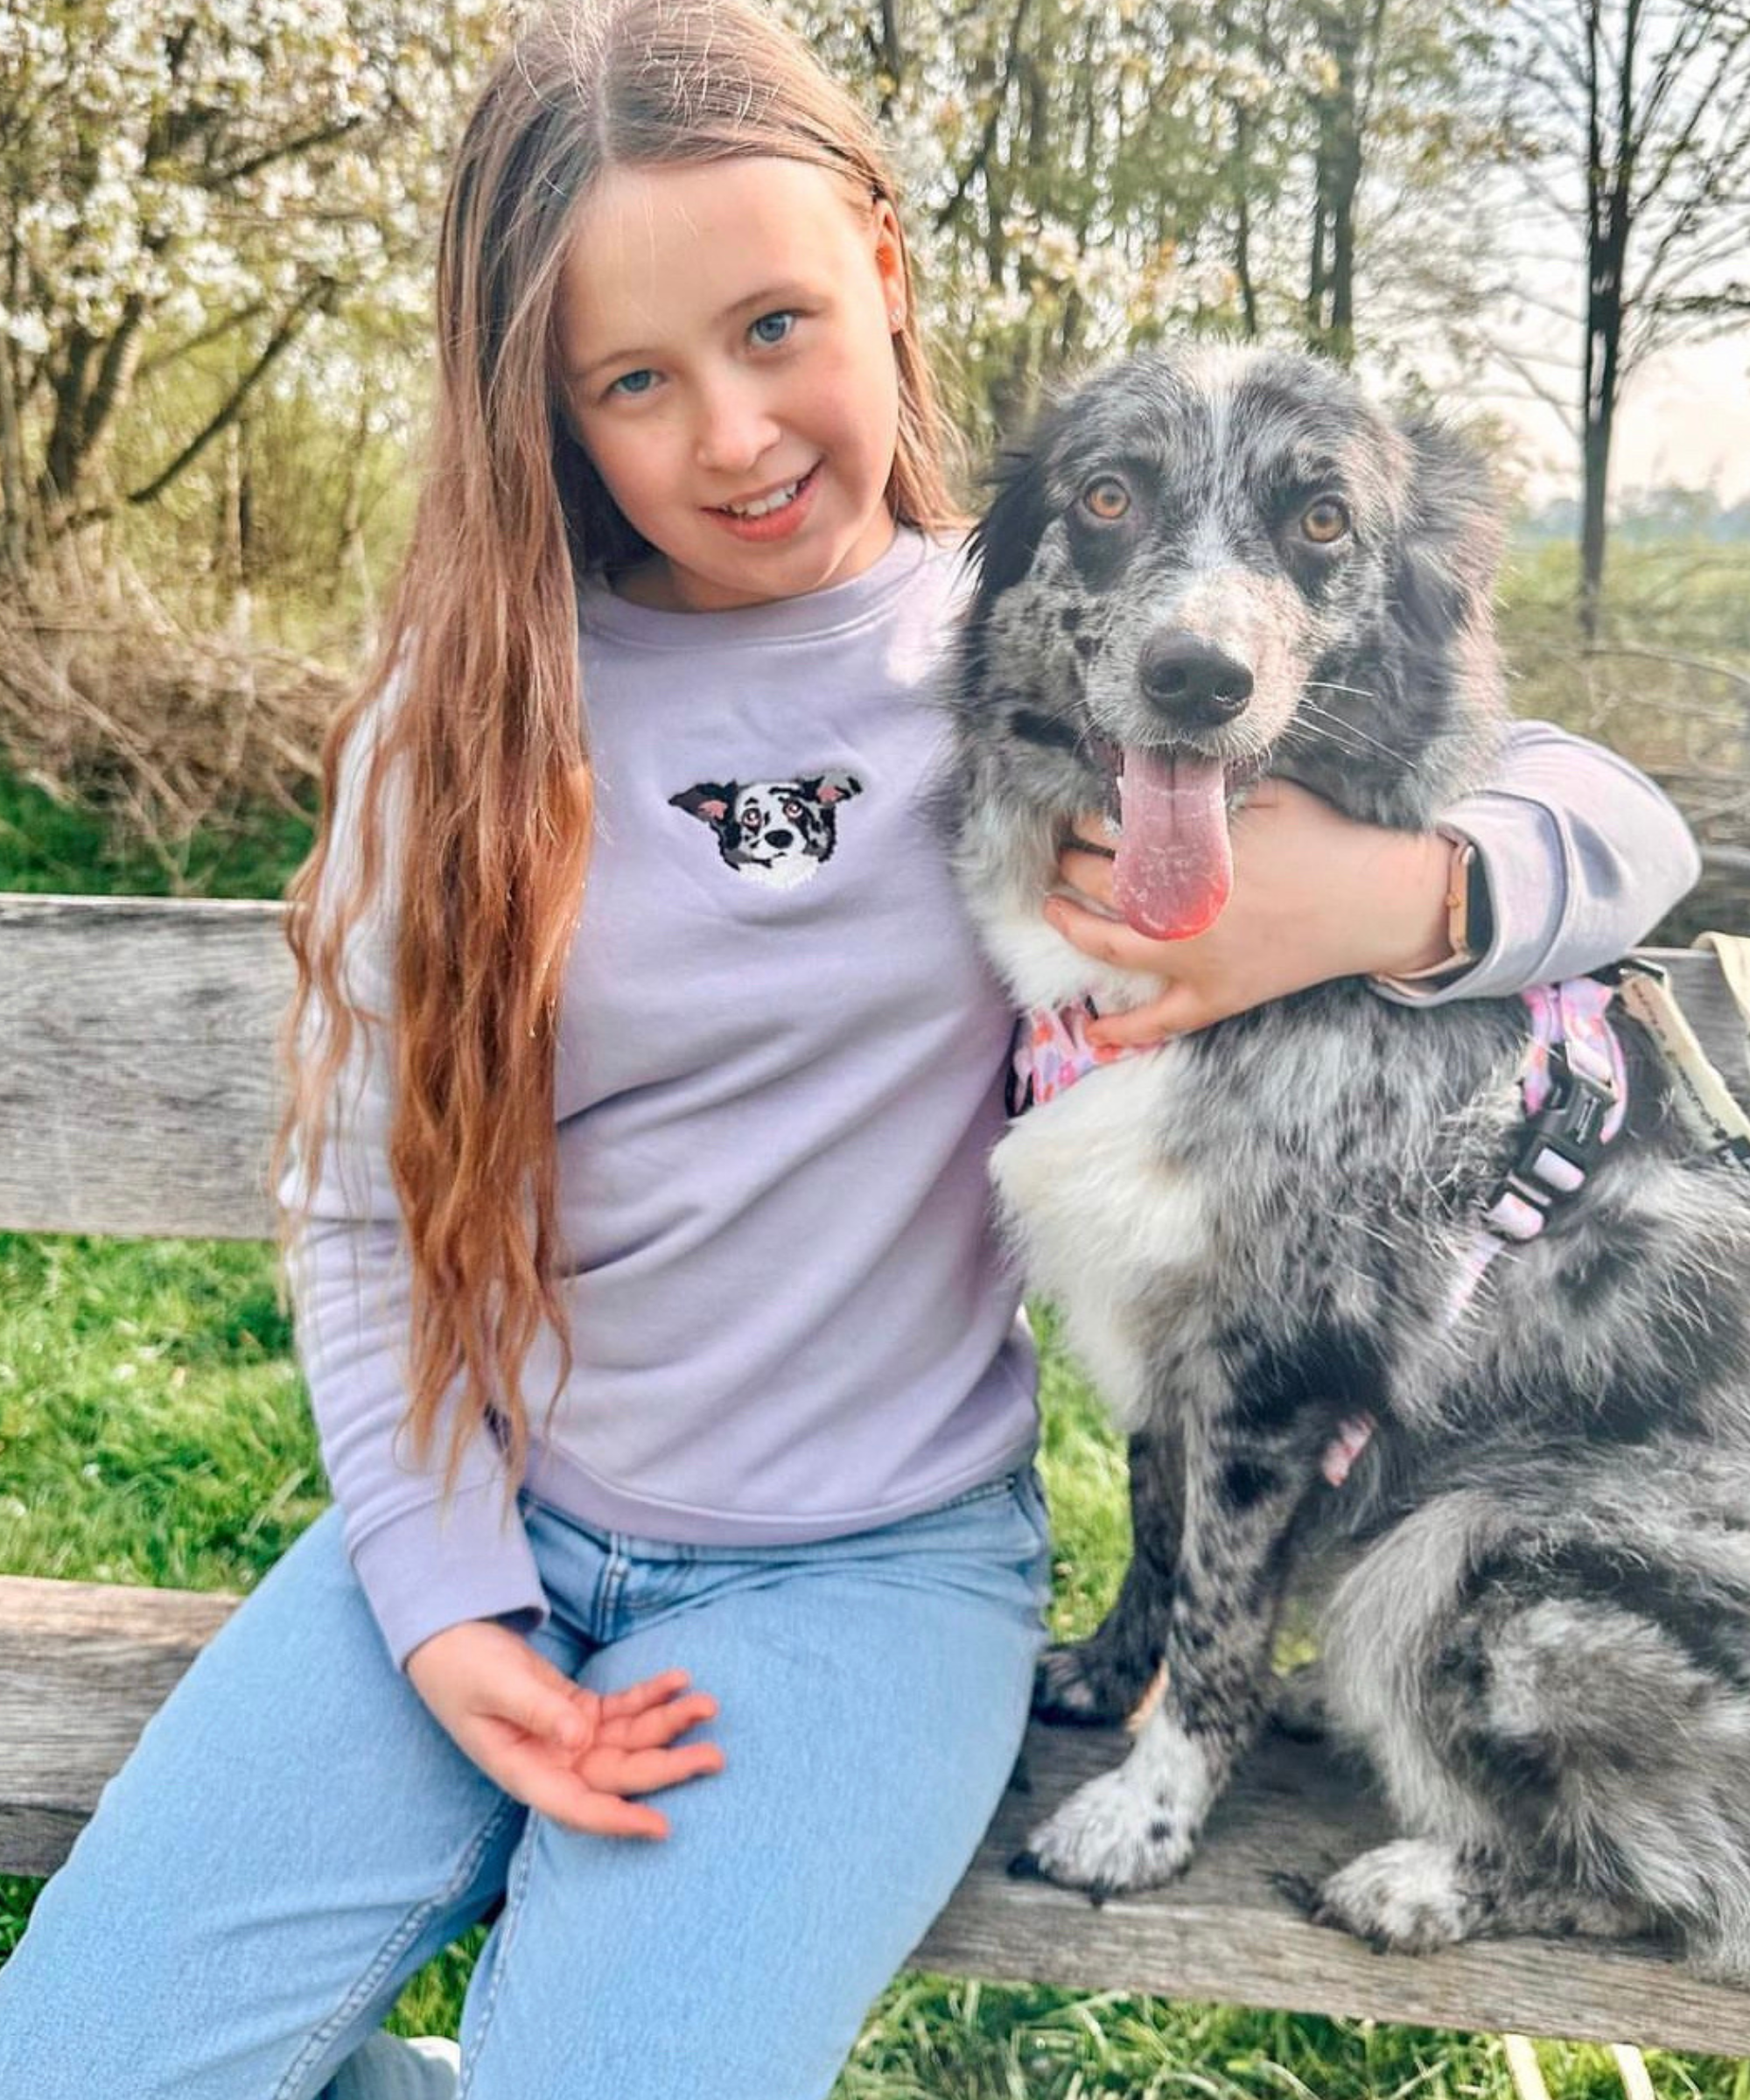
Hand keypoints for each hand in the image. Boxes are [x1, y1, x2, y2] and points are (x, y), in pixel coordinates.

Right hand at [405, 1618, 723, 1836]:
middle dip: (666, 1765)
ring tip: (707, 1705)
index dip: (618, 1819)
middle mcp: (551, 1762)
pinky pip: (621, 1711)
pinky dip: (651, 1697)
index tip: (662, 1826)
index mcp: (524, 1771)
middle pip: (618, 1774)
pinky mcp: (577, 1711)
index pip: (577, 1807)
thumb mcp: (495, 1686)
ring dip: (668, 1725)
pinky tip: (679, 1681)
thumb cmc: (461, 1667)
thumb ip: (537, 1711)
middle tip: (715, 1756)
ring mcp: (567, 1738)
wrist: (448, 1637)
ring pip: (628, 1742)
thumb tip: (579, 1738)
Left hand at [1046, 779, 1453, 1045]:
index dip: (1087, 820)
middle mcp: (1179, 906)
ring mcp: (1193, 958)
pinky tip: (1092, 1029)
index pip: (1111, 829)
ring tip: (1054, 908)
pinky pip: (1159, 1022)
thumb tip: (1158, 778)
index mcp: (1189, 851)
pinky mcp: (1216, 996)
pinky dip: (1123, 1030)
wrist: (1374, 901)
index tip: (1082, 815)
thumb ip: (1205, 791)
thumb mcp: (1262, 793)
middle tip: (1063, 854)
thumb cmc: (1322, 839)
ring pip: (1107, 946)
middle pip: (1099, 881)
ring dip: (1070, 925)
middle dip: (1072, 863)